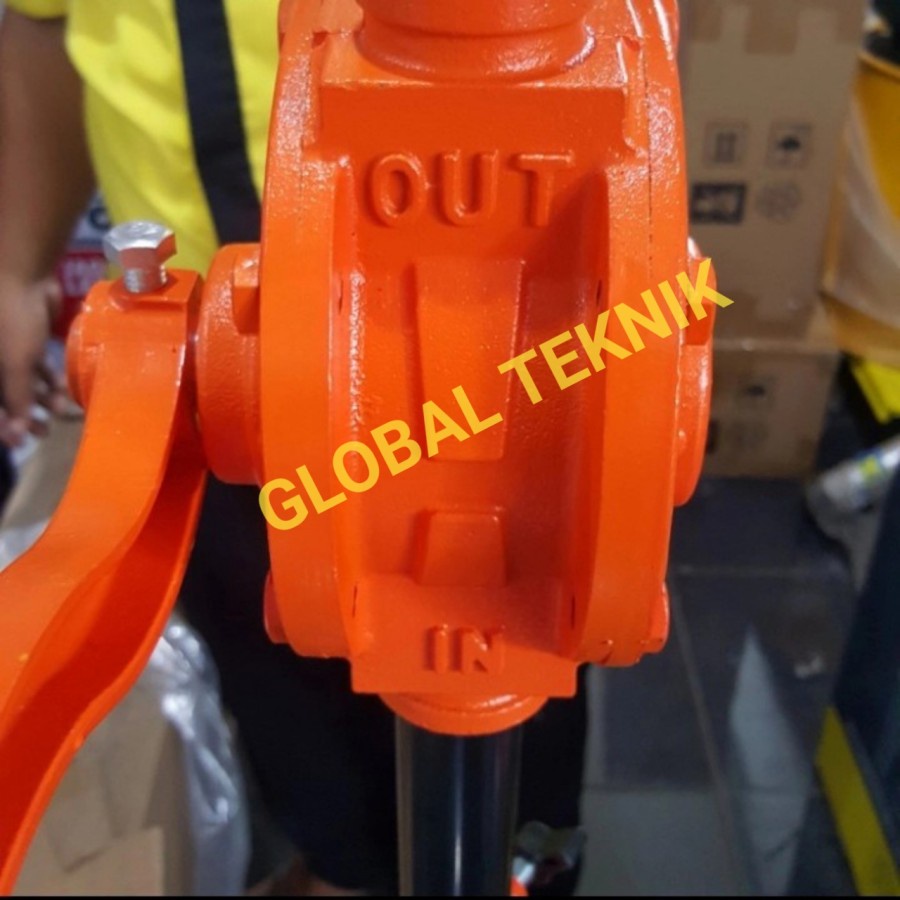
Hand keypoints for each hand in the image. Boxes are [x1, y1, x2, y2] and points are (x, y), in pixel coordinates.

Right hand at [0, 274, 64, 446]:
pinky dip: (47, 380)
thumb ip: (15, 400)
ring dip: (39, 400)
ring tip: (58, 411)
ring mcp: (6, 352)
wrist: (23, 275)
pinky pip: (34, 367)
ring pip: (21, 384)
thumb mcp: (13, 365)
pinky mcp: (26, 341)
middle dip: (22, 417)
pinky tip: (63, 393)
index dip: (2, 425)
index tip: (19, 442)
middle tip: (43, 433)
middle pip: (3, 397)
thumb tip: (16, 436)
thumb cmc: (10, 321)